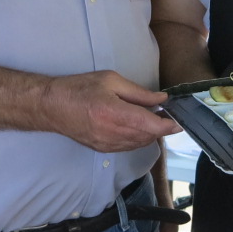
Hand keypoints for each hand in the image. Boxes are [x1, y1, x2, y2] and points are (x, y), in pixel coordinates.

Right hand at [42, 70, 180, 151]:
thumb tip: (162, 100)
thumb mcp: (111, 81)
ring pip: (140, 144)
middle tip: (167, 114)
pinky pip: (128, 147)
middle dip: (161, 128)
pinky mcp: (102, 150)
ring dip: (150, 134)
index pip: (150, 125)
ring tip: (152, 118)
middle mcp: (112, 134)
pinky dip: (138, 139)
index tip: (181, 121)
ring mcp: (107, 145)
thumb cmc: (79, 88)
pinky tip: (137, 126)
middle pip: (148, 137)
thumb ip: (139, 93)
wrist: (51, 107)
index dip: (169, 125)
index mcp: (114, 114)